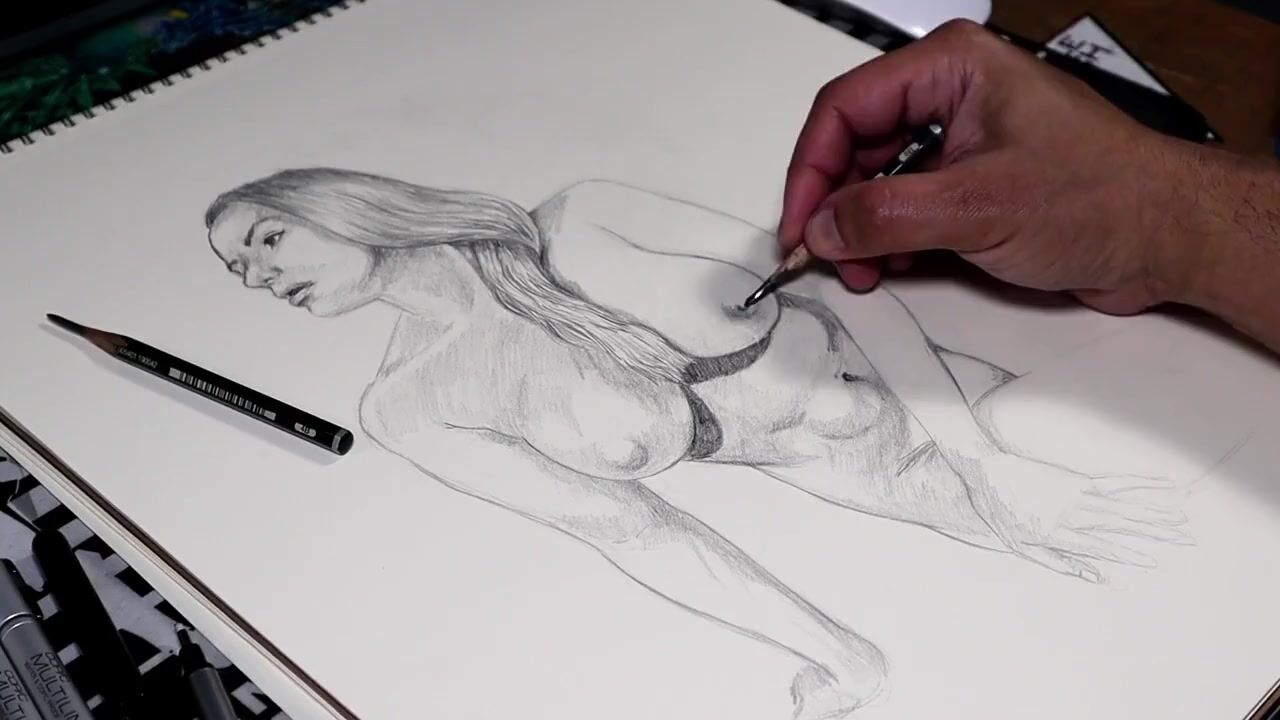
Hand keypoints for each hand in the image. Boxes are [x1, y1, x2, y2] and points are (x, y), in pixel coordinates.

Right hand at [777, 19, 1248, 316]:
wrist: (1166, 236)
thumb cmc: (1103, 197)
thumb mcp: (977, 207)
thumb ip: (886, 216)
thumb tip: (822, 226)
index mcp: (951, 68)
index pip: (845, 109)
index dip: (811, 171)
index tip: (800, 225)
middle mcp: (951, 94)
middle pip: (854, 144)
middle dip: (835, 205)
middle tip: (825, 255)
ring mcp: (961, 138)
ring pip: (875, 177)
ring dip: (860, 227)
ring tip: (863, 268)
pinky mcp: (971, 180)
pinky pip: (906, 202)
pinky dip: (889, 237)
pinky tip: (891, 264)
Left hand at [963, 453, 1190, 582]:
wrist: (988, 471)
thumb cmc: (1001, 513)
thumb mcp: (1019, 545)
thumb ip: (1056, 562)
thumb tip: (1089, 576)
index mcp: (1057, 532)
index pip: (1099, 547)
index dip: (1127, 555)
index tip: (1155, 561)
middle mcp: (1072, 513)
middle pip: (1121, 526)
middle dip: (1156, 534)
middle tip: (1188, 539)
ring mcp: (1077, 493)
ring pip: (1124, 506)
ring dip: (1155, 513)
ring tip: (1183, 520)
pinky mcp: (1079, 479)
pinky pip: (1116, 482)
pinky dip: (1141, 483)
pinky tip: (1163, 484)